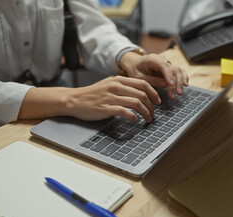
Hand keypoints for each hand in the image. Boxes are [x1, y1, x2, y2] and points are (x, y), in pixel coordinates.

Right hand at [18, 76, 160, 122]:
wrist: (74, 100)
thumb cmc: (93, 94)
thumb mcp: (109, 85)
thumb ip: (123, 87)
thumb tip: (141, 94)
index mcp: (118, 80)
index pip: (143, 83)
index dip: (154, 93)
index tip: (158, 101)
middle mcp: (116, 86)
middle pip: (142, 94)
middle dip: (151, 106)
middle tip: (153, 114)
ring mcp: (111, 97)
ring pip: (136, 103)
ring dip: (145, 113)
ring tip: (148, 119)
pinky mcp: (106, 108)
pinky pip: (125, 112)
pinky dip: (134, 117)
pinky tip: (135, 120)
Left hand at [119, 52, 188, 98]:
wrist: (135, 63)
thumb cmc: (136, 69)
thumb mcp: (139, 76)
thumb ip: (151, 80)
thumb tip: (165, 84)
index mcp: (152, 59)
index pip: (164, 65)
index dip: (168, 75)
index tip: (171, 85)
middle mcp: (162, 59)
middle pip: (173, 69)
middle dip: (175, 83)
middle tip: (173, 95)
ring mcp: (167, 63)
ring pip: (178, 70)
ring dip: (180, 82)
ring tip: (179, 93)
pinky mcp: (170, 67)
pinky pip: (180, 70)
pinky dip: (184, 77)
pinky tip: (186, 85)